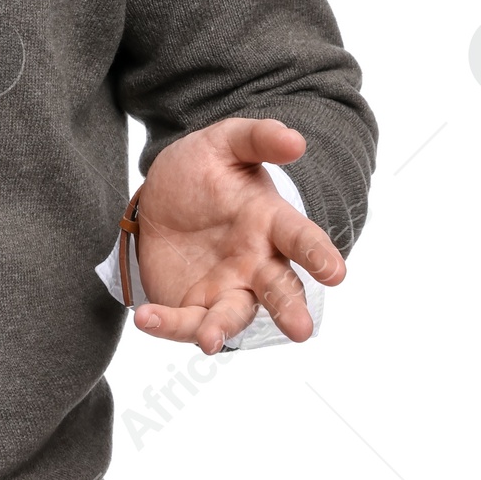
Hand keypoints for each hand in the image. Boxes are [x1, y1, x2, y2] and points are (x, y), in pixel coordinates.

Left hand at [130, 117, 345, 353]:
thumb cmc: (206, 170)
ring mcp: (227, 288)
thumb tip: (296, 140)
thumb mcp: (226, 142)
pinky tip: (145, 318)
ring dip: (223, 329)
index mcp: (271, 223)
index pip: (301, 238)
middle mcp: (257, 263)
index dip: (318, 254)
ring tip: (210, 341)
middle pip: (279, 289)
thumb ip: (258, 138)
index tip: (334, 272)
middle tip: (301, 330)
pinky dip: (168, 324)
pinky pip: (184, 319)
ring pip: (233, 315)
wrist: (163, 195)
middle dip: (290, 309)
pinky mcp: (193, 304)